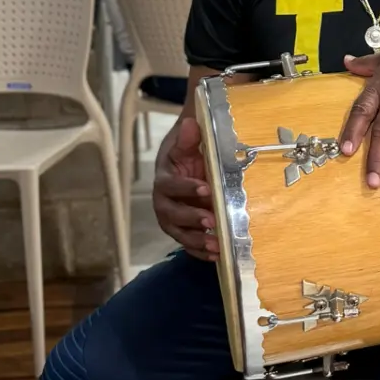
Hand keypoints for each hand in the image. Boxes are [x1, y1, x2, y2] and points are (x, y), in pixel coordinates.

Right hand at [152, 118, 217, 261]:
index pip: (171, 186)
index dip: (186, 189)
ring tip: (216, 246)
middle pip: (171, 214)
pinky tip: (216, 256)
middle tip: (211, 221)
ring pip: (178, 232)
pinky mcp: (181, 229)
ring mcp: (171, 218)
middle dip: (191, 219)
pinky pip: (188, 243)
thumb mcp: (189, 142)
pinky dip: (199, 251)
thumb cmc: (188, 151)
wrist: (185, 161)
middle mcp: (163, 201)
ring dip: (196, 240)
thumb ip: (189, 136)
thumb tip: (190, 123)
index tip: (206, 190)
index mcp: (164, 178)